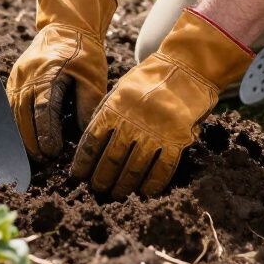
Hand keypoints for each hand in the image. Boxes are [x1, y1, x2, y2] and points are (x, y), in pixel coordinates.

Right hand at [6, 0, 116, 158]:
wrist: (67, 25)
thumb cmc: (83, 52)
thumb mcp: (92, 76)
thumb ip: (87, 105)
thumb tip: (83, 136)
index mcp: (48, 73)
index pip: (44, 109)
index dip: (47, 133)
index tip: (53, 153)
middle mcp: (27, 75)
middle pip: (23, 115)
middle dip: (32, 141)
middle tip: (43, 161)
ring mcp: (17, 76)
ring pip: (14, 112)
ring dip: (23, 135)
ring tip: (35, 155)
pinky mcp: (14, 79)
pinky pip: (11, 105)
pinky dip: (17, 123)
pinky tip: (25, 138)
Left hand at [70, 7, 253, 199]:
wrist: (185, 69)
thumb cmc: (149, 79)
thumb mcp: (121, 88)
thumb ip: (105, 111)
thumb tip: (90, 141)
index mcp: (115, 107)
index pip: (92, 141)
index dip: (83, 162)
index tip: (77, 176)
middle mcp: (132, 122)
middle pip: (111, 159)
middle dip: (101, 179)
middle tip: (97, 190)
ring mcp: (155, 132)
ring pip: (134, 169)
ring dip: (123, 186)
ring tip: (116, 195)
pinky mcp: (177, 139)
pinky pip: (162, 169)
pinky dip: (152, 184)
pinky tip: (145, 192)